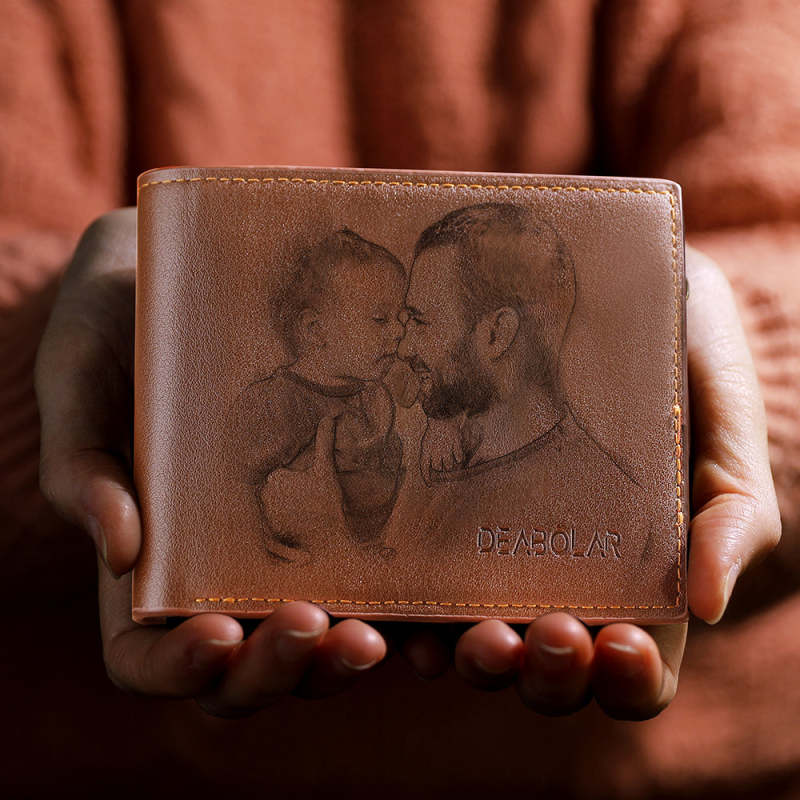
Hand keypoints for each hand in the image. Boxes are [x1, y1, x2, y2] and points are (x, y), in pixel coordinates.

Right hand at [33, 208, 388, 716]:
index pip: (145, 657)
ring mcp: (277, 547)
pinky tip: (428, 590)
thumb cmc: (112, 336)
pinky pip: (365, 575)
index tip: (215, 634)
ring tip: (376, 631)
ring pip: (311, 641)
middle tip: (316, 626)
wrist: (176, 286)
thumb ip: (83, 469)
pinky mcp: (335, 510)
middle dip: (279, 669)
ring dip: (342, 655)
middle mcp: (213, 572)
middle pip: (243, 669)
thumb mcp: (76, 387)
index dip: (176, 670)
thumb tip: (121, 554)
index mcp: (140, 565)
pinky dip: (397, 603)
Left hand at [261, 415, 352, 557]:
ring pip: (275, 504)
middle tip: (309, 500)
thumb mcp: (326, 470)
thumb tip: (328, 418)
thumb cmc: (327, 503)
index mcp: (275, 478)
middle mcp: (265, 496)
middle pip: (278, 489)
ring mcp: (266, 515)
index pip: (283, 473)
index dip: (296, 479)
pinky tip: (300, 524)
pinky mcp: (269, 532)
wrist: (328, 541)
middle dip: (289, 492)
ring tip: (305, 512)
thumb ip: (323, 443)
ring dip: (285, 506)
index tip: (309, 487)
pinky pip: (274, 521)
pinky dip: (283, 521)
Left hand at [410, 245, 781, 718]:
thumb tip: (706, 606)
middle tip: (550, 629)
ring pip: (483, 645)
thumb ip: (735, 512)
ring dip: (481, 659)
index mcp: (641, 579)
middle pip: (552, 672)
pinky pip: (422, 589)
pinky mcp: (446, 515)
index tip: (623, 641)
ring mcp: (500, 552)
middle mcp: (566, 579)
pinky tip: (408, 613)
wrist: (615, 288)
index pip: (635, 670)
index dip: (629, 682)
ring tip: (482, 632)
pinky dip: (415, 620)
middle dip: (550, 674)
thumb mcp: (725, 427)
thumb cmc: (681, 360)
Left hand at [420, 414, 465, 480]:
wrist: (442, 416)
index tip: (430, 484)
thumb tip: (432, 470)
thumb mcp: (426, 443)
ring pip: (449, 465)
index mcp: (425, 449)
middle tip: (444, 464)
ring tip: (450, 459)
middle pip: (438, 468)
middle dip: (441, 468)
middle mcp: (435, 450)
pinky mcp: (455, 443)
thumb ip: (428, 456)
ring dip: (451, 464)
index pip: (424, 468)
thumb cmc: (434, 431)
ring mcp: (445, 447)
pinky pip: (459, 457)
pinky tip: (457, 454)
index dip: (427, 478)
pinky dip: (459, 458)